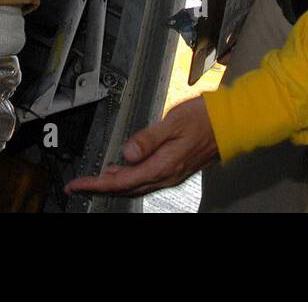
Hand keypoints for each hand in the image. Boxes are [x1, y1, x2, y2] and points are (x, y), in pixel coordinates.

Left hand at [64, 96, 218, 197]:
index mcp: (162, 165)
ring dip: (114, 184)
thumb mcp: (173, 122)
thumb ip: (148, 138)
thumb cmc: (205, 119)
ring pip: (136, 185)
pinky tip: (126, 169)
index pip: (121, 180)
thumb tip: (126, 153)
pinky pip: (147, 179)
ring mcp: (172, 173)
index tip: (77, 184)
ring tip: (96, 178)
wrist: (230, 123)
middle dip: (100, 187)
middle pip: (126, 188)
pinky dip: (130, 178)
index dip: (96, 183)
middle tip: (80, 185)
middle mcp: (166, 174)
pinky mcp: (175, 168)